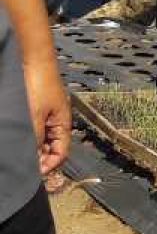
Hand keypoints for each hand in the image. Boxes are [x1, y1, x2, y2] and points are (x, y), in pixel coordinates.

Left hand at [23, 60, 70, 174]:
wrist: (34, 60)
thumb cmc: (38, 85)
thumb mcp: (35, 116)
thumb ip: (34, 139)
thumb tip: (32, 160)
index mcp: (63, 124)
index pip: (61, 153)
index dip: (50, 166)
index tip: (34, 173)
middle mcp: (56, 121)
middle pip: (51, 148)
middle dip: (40, 159)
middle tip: (23, 166)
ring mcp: (46, 115)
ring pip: (41, 140)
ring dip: (32, 148)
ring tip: (19, 153)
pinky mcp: (36, 109)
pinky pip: (34, 130)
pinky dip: (28, 137)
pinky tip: (17, 139)